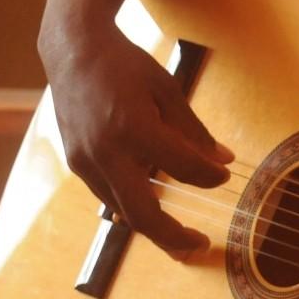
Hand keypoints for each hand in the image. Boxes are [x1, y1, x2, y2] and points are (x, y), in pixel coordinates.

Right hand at [42, 22, 231, 256]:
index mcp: (134, 128)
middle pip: (142, 214)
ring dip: (152, 225)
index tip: (224, 177)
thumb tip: (224, 159)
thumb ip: (193, 130)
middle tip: (200, 246)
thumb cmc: (125, 66)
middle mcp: (106, 151)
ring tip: (181, 235)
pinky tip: (153, 204)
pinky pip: (108, 194)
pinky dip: (132, 203)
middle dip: (173, 237)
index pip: (182, 166)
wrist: (73, 52)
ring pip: (122, 210)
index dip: (208, 176)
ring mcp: (86, 161)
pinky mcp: (76, 163)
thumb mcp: (168, 89)